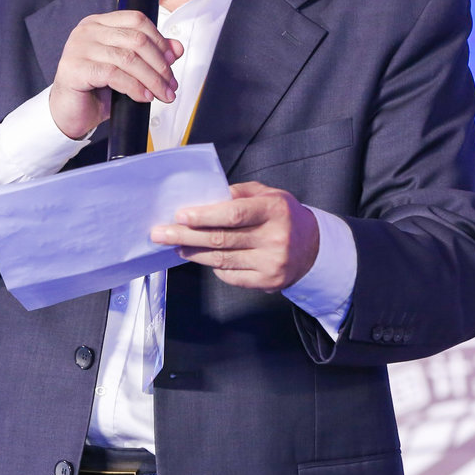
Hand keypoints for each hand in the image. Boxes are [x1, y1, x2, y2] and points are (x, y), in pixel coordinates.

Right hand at [48, 12, 182, 139]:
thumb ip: (150, 55)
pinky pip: (113, 74)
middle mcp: (87, 31)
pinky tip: (143, 97)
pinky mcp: (75, 68)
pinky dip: (134, 87)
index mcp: (100, 23)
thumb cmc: (95, 90)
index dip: (160, 40)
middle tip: (170, 84)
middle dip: (159, 64)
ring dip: (151, 79)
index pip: (137, 20)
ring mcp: (79, 48)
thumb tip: (176, 48)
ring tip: (161, 94)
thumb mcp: (127, 70)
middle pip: (136, 39)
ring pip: (128, 58)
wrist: (70, 113)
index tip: (172, 60)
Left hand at [149, 181, 319, 291]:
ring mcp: (272, 263)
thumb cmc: (283, 216)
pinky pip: (231, 276)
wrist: (314, 247)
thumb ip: (239, 193)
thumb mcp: (268, 194)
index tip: (180, 216)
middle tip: (161, 233)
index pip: (234, 214)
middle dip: (186, 236)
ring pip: (222, 259)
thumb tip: (205, 197)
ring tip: (175, 245)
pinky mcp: (269, 282)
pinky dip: (213, 267)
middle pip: (222, 239)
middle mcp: (275, 237)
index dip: (204, 216)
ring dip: (193, 252)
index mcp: (275, 209)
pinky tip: (199, 258)